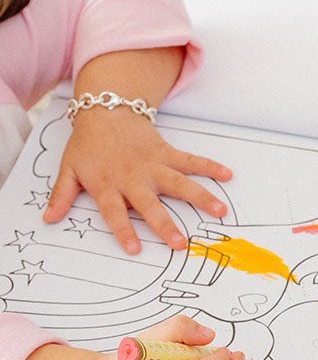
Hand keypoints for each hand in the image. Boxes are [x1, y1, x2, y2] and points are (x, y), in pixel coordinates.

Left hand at [43, 108, 231, 253]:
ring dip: (201, 197)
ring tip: (220, 211)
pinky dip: (210, 167)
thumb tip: (48, 218)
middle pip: (150, 204)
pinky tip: (227, 175)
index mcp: (108, 185)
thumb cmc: (88, 144)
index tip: (134, 249)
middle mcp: (134, 177)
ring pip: (179, 183)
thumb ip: (61, 195)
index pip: (114, 212)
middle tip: (180, 244)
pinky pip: (191, 161)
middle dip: (165, 224)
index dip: (123, 231)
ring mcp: (154, 165)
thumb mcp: (69, 169)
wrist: (105, 110)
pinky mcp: (167, 153)